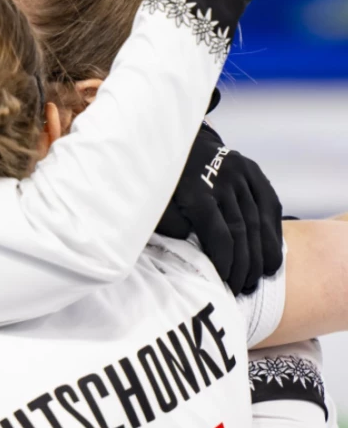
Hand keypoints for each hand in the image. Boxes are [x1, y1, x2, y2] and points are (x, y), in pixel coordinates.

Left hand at [156, 124, 282, 294]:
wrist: (173, 139)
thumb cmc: (161, 179)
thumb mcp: (155, 201)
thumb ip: (170, 224)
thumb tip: (188, 246)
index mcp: (195, 190)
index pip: (218, 234)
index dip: (224, 262)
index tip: (224, 282)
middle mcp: (223, 181)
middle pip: (242, 231)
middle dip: (244, 265)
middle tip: (241, 288)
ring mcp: (241, 173)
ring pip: (259, 221)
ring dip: (262, 254)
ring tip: (257, 279)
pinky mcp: (252, 170)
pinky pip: (270, 206)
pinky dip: (273, 233)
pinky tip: (271, 256)